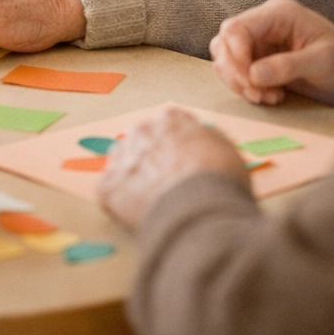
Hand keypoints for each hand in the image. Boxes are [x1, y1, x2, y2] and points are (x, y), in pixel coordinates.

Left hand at [97, 106, 248, 230]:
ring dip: (135, 178)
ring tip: (154, 202)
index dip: (177, 148)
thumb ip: (205, 143)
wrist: (201, 212)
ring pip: (124, 164)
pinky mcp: (108, 186)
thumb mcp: (225, 151)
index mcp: (170, 119)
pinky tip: (140, 215)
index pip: (168, 126)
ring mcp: (122, 157)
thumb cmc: (221, 183)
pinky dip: (121, 203)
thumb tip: (199, 150)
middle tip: (169, 185)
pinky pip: (111, 192)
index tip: (184, 163)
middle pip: (143, 141)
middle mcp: (142, 130)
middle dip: (152, 159)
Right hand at [210, 0, 333, 107]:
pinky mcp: (259, 59)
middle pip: (225, 42)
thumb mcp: (323, 63)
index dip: (235, 56)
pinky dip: (246, 87)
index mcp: (278, 13)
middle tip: (257, 95)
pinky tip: (269, 96)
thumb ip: (288, 66)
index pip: (236, 28)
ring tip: (266, 97)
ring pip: (225, 57)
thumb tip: (253, 75)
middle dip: (235, 72)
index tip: (251, 83)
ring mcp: (260, 41)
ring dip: (239, 81)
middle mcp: (263, 23)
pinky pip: (236, 71)